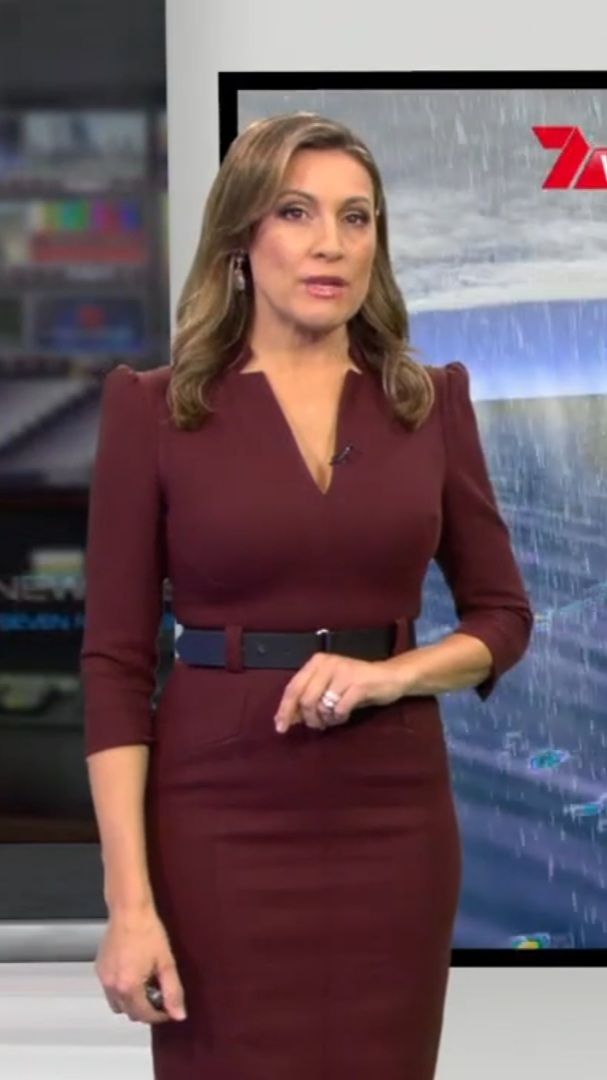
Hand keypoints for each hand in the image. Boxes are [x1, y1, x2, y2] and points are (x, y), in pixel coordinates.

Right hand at [96, 904, 186, 1024]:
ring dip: (132, 1003)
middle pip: (130, 1013)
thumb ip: (173, 991)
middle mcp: (112, 987)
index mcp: (129, 987)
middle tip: (159, 995)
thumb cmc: (148, 932)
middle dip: (146, 1010)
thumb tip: (179, 1015)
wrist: (129, 911)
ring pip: (118, 1004)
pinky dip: (121, 990)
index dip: (160, 1015)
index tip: (169, 1007)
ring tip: (146, 985)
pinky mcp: (99, 969)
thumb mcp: (166, 962)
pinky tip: (133, 974)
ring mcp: (103, 978)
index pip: (144, 1015)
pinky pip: (110, 990)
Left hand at [273, 653, 408, 732]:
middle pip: (305, 699)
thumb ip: (307, 700)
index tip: (280, 728)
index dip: (285, 709)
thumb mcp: (327, 688)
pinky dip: (339, 718)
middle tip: (318, 725)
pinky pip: (339, 710)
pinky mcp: (358, 684)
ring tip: (334, 718)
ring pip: (322, 706)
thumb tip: (285, 719)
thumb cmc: (354, 684)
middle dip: (309, 718)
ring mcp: (343, 672)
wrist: (389, 677)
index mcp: (316, 662)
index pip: (293, 687)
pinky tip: (344, 716)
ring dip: (326, 719)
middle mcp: (328, 663)